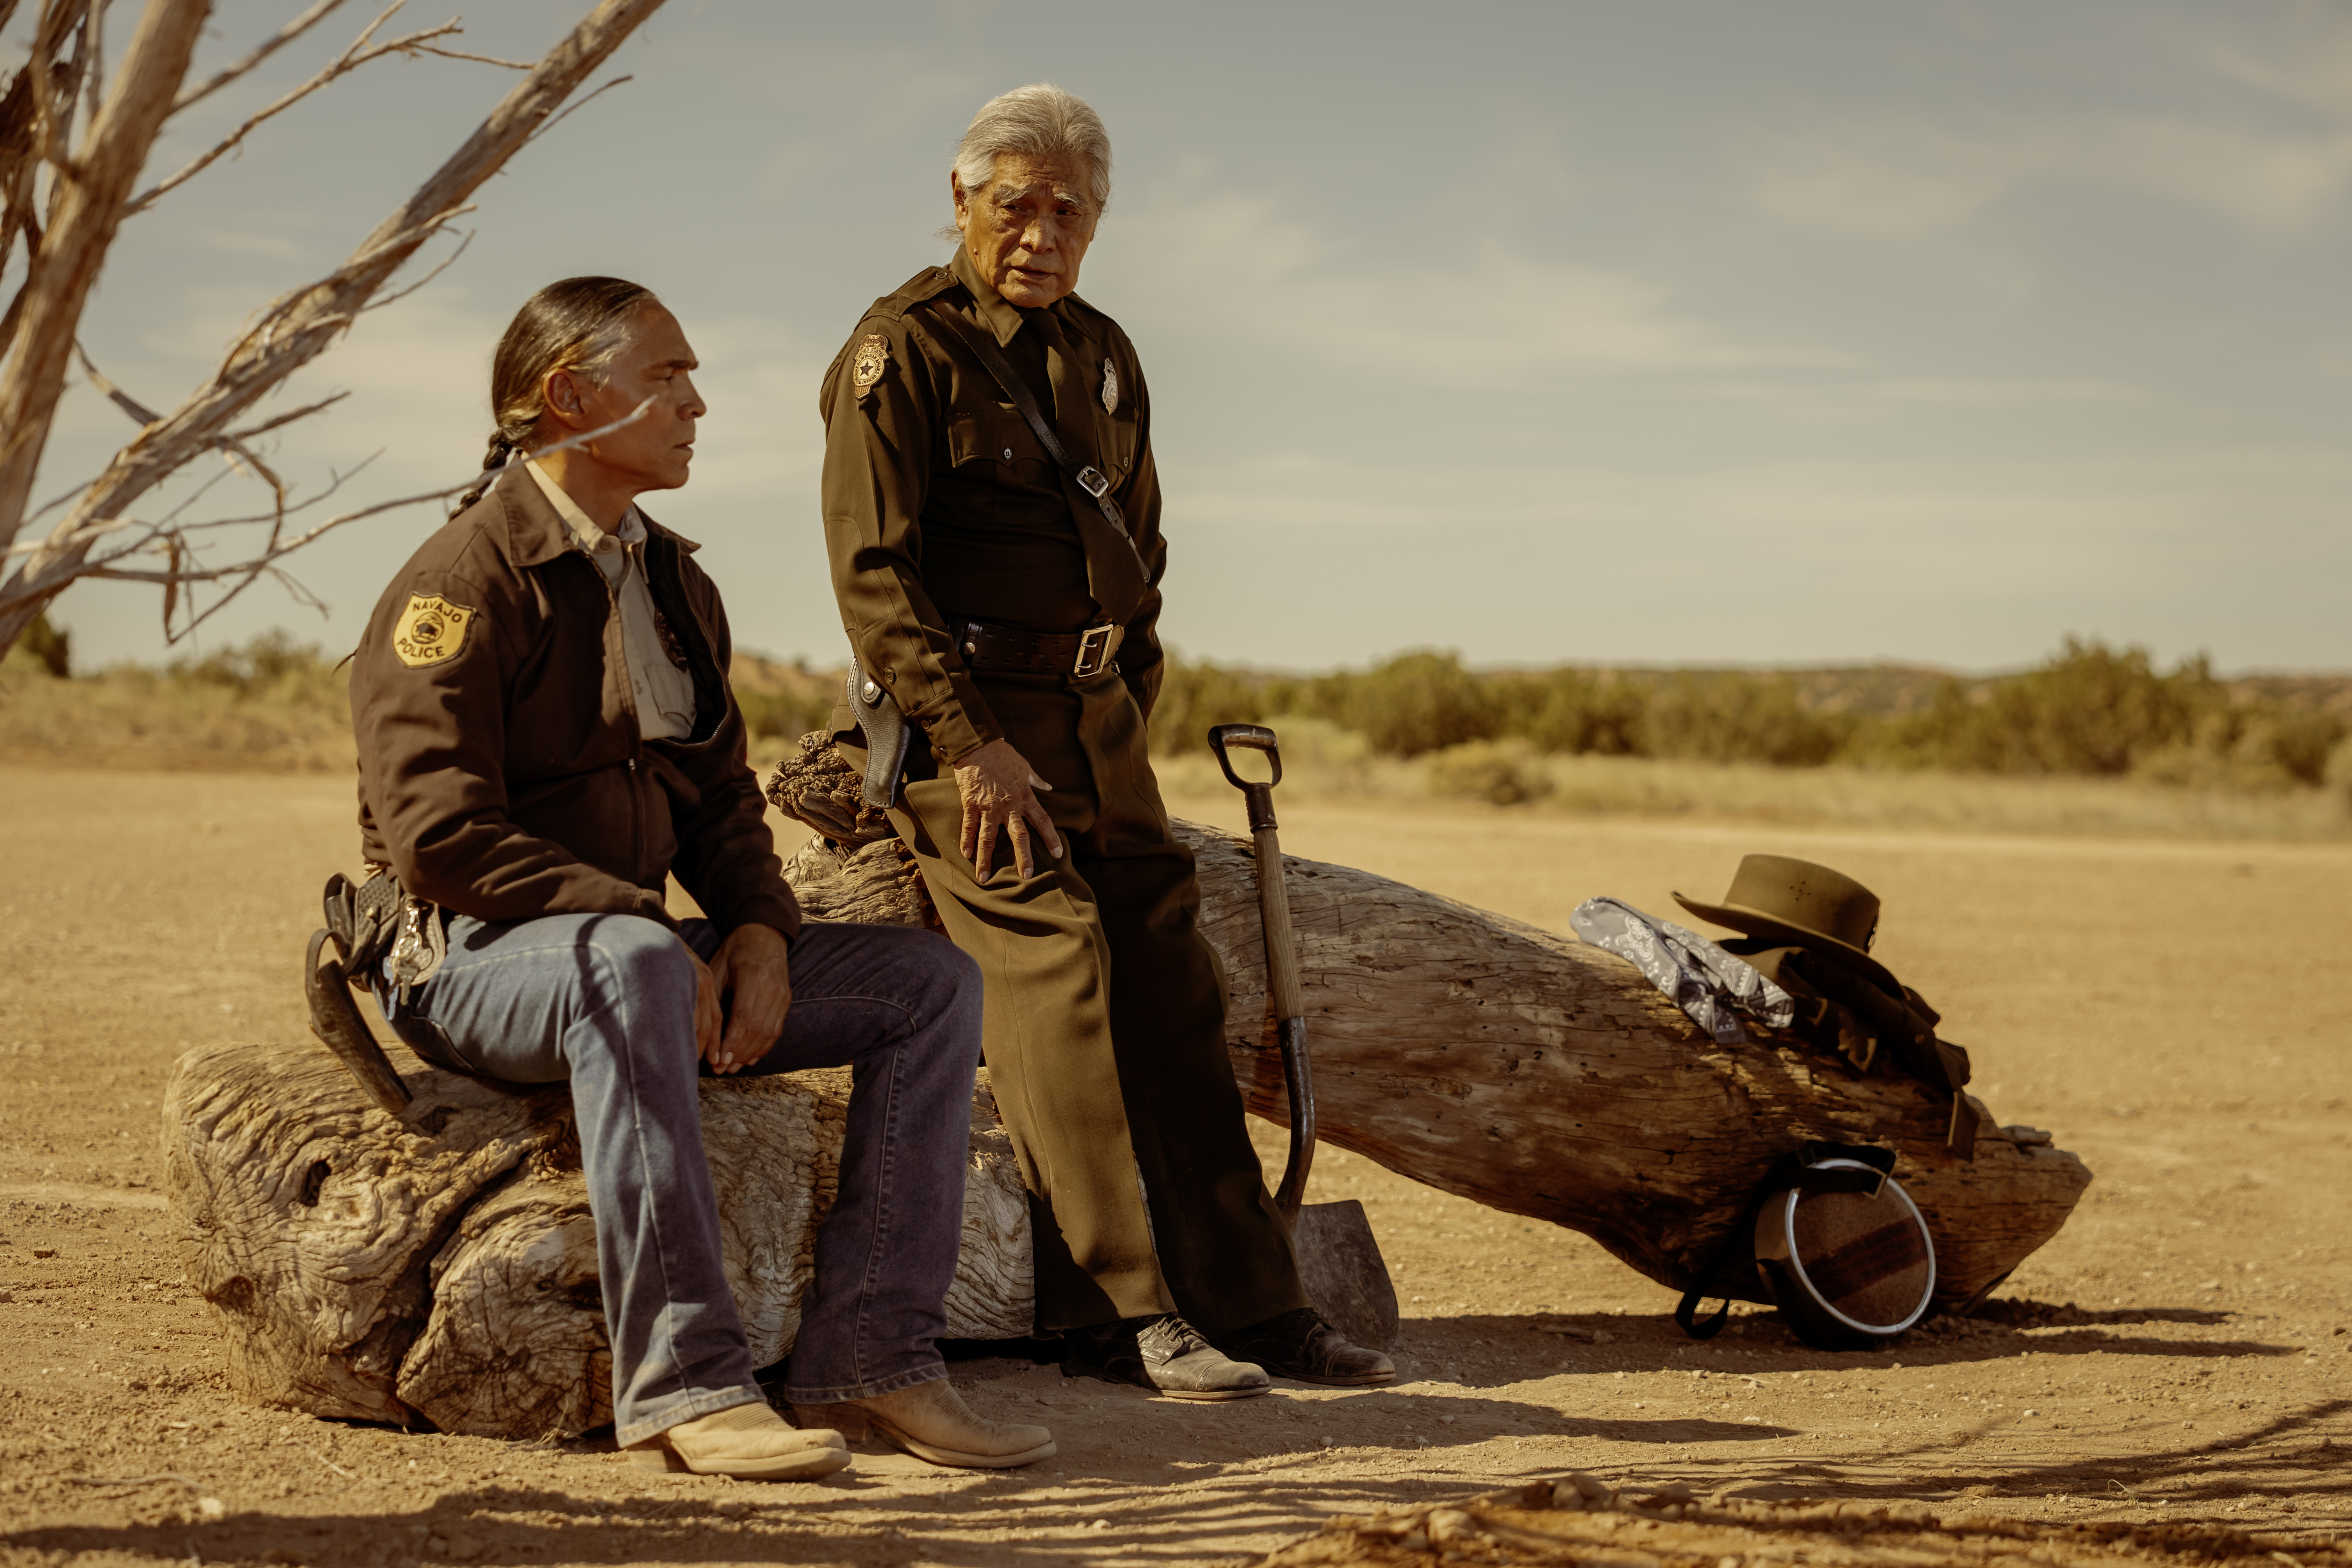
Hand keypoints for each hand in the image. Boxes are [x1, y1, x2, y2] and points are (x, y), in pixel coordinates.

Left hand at [691, 923, 792, 1073]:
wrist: (764, 933)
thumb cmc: (735, 950)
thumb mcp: (718, 968)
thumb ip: (715, 997)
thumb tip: (706, 1032)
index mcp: (752, 978)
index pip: (742, 1019)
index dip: (731, 1044)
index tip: (719, 1061)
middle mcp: (772, 989)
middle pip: (756, 1031)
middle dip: (738, 1054)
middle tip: (721, 1069)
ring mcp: (782, 995)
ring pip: (768, 1034)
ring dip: (750, 1054)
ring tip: (733, 1067)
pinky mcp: (787, 999)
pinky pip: (777, 1029)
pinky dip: (764, 1046)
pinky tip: (750, 1057)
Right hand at [955, 737, 1062, 880]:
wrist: (978, 746)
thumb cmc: (1003, 755)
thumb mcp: (1025, 767)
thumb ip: (1036, 780)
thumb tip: (1049, 786)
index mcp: (1024, 797)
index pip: (1042, 820)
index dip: (1050, 838)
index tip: (1058, 853)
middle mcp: (1008, 806)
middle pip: (1019, 836)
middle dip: (1023, 857)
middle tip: (1026, 876)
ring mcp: (989, 807)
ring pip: (989, 838)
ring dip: (986, 859)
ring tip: (984, 878)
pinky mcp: (971, 804)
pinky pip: (969, 826)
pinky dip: (966, 841)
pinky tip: (965, 855)